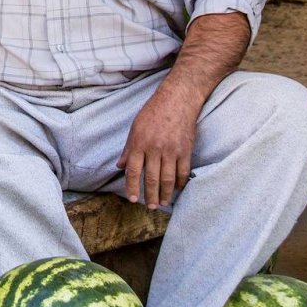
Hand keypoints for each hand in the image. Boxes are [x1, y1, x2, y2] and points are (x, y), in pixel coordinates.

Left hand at [116, 86, 200, 210]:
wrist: (178, 99)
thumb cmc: (154, 112)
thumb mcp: (135, 127)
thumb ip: (129, 149)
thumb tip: (120, 166)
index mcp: (140, 143)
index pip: (134, 171)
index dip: (132, 187)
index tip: (133, 199)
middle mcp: (155, 148)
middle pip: (152, 178)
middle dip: (150, 196)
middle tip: (150, 207)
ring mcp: (172, 150)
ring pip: (168, 179)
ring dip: (166, 194)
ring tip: (163, 203)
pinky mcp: (186, 150)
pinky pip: (183, 172)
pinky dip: (180, 183)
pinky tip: (177, 189)